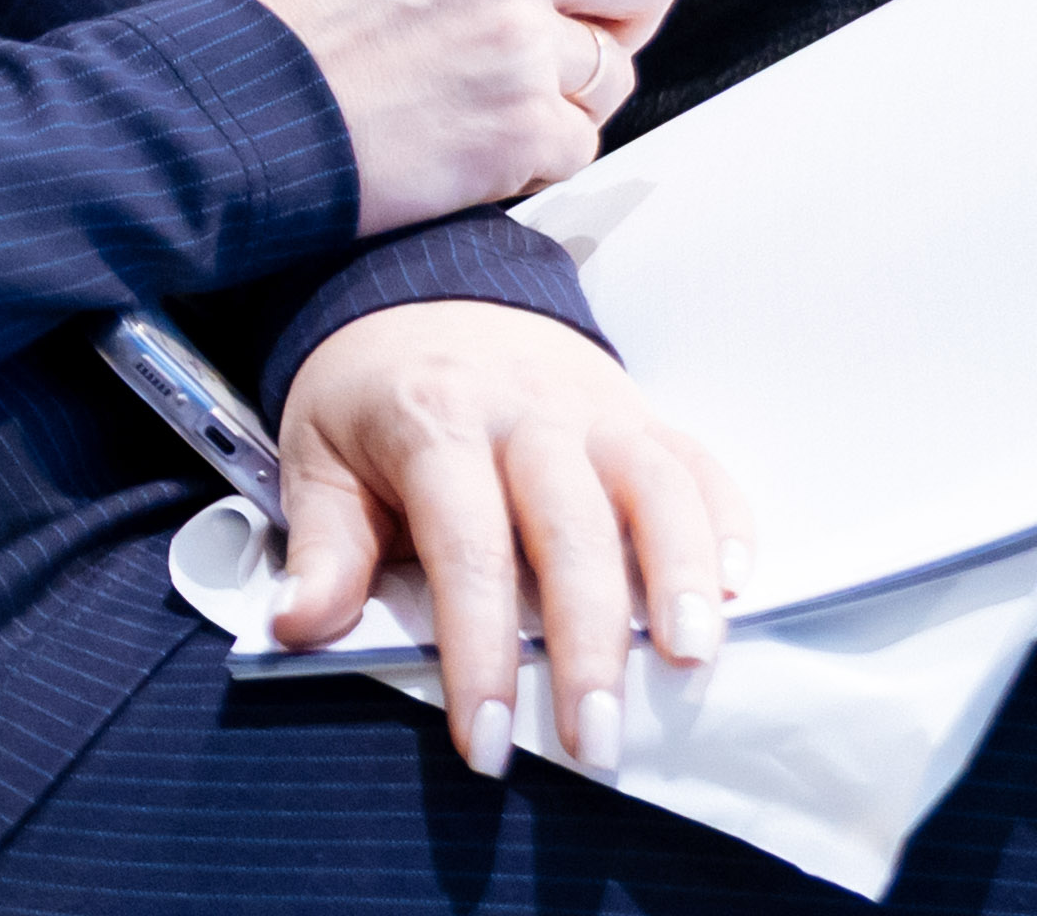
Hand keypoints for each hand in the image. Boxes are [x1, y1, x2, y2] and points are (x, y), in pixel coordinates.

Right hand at [213, 0, 683, 233]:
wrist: (222, 117)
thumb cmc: (272, 32)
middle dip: (627, 7)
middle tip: (581, 36)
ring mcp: (519, 43)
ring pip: (614, 71)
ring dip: (566, 96)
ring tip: (489, 103)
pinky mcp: (521, 129)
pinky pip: (579, 145)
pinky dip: (536, 160)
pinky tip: (472, 151)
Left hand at [274, 298, 750, 781]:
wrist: (419, 292)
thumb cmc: (370, 398)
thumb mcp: (318, 457)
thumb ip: (324, 546)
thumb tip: (298, 625)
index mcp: (436, 423)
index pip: (467, 548)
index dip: (479, 651)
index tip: (484, 744)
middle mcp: (524, 412)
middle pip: (571, 531)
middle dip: (588, 646)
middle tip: (597, 742)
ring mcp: (593, 408)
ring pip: (653, 488)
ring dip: (680, 578)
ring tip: (692, 663)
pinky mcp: (639, 410)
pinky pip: (697, 462)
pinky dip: (727, 522)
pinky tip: (738, 588)